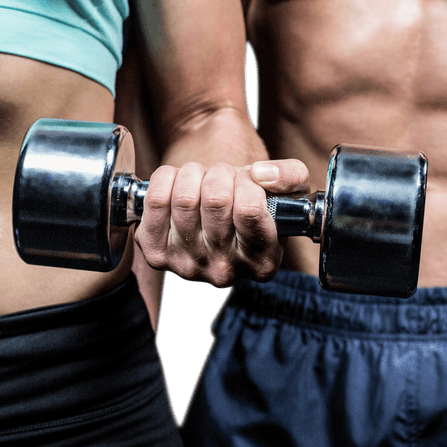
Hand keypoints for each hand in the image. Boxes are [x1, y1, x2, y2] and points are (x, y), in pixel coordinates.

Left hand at [134, 159, 309, 286]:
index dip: (248, 183)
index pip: (250, 210)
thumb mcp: (288, 191)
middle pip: (215, 200)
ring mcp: (188, 266)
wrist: (219, 218)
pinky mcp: (157, 254)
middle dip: (221, 173)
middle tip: (224, 177)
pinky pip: (156, 201)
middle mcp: (225, 272)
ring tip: (202, 179)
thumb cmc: (254, 203)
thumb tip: (260, 174)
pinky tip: (178, 183)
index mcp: (262, 262)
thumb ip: (291, 176)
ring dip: (194, 174)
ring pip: (184, 199)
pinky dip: (167, 179)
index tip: (249, 181)